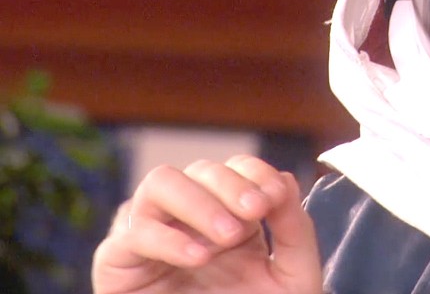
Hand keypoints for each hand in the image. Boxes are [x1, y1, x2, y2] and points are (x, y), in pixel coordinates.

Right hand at [92, 155, 321, 293]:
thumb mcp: (292, 277)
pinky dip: (166, 238)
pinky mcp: (118, 263)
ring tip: (227, 236)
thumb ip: (295, 230)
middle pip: (200, 170)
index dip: (255, 172)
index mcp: (230, 215)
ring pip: (159, 183)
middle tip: (255, 211)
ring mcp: (152, 234)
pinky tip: (198, 257)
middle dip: (231, 185)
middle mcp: (188, 218)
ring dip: (198, 201)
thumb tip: (285, 179)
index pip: (236, 169)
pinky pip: (129, 234)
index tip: (274, 196)